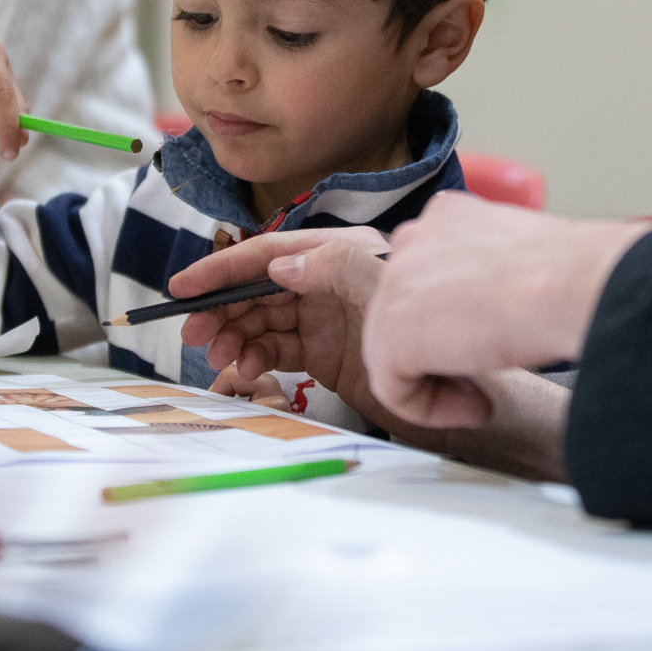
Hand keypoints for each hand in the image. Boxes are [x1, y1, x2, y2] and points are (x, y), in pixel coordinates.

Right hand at [173, 226, 433, 432]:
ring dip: (235, 337)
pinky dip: (257, 359)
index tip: (182, 287)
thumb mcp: (386, 292)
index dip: (223, 268)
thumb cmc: (435, 336)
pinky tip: (248, 372)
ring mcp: (326, 317)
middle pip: (259, 288)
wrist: (469, 396)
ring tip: (220, 359)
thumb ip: (336, 266)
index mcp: (342, 254)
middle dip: (221, 308)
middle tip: (194, 335)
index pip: (271, 254)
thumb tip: (280, 266)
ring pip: (263, 321)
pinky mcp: (326, 352)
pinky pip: (278, 350)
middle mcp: (330, 281)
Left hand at [363, 191, 650, 427]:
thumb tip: (491, 307)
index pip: (427, 276)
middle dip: (439, 350)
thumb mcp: (519, 256)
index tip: (487, 340)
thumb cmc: (571, 271)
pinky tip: (476, 407)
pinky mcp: (394, 333)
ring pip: (393, 351)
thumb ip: (488, 272)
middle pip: (406, 312)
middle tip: (480, 376)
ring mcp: (395, 283)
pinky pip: (394, 389)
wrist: (574, 283)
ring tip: (481, 397)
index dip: (453, 318)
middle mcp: (412, 239)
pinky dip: (431, 409)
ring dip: (436, 383)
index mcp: (445, 215)